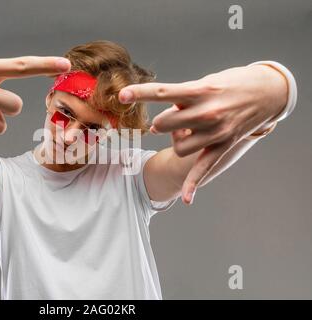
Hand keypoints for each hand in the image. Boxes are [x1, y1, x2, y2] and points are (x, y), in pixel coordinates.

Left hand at [118, 64, 287, 202]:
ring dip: (176, 140)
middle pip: (163, 124)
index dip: (138, 94)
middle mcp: (206, 112)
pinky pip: (203, 167)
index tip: (121, 96)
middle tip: (174, 118)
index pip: (161, 92)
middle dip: (160, 123)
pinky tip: (185, 200)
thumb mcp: (205, 82)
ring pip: (178, 146)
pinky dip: (193, 184)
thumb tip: (161, 122)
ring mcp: (215, 131)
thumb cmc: (230, 83)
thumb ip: (181, 101)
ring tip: (189, 131)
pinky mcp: (223, 145)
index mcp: (199, 91)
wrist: (268, 91)